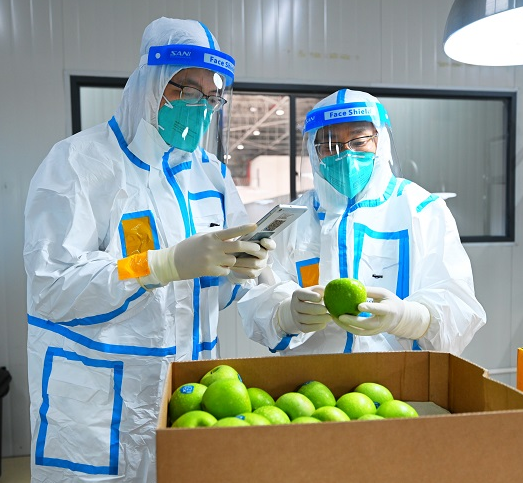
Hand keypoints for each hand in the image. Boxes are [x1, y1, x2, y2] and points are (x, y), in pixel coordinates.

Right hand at [144, 224, 258, 283]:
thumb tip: (232, 237)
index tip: (255, 226)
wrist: (172, 262)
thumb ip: (216, 237)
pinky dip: (225, 270)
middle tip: (258, 248)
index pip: (231, 231)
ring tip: (228, 260)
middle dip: (250, 247)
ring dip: (234, 261)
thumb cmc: (188, 248)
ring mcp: (211, 259)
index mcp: (211, 236)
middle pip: (237, 246)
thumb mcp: (202, 237)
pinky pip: (225, 271)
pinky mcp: (209, 271)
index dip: (244, 229)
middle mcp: (212, 247)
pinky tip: (218, 268)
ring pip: (232, 260)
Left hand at [229, 237, 276, 280]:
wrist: (237, 261)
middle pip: (263, 254)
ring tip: (231, 258)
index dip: (269, 243)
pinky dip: (239, 268)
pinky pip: (248, 271)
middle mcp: (265, 255)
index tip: (263, 240)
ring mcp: (261, 265)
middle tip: (240, 247)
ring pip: (254, 263)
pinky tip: (231, 265)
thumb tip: (242, 232)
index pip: (271, 245)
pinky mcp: (255, 273)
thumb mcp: (243, 241)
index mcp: (264, 245)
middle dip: (251, 250)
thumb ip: (246, 237)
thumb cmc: (241, 248)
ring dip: (242, 260)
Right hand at [275, 286, 331, 334]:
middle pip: (302, 308)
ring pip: (305, 319)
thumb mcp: (316, 290)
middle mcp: (294, 305)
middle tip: (326, 309)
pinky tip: (324, 324)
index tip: (320, 297)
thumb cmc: (313, 296)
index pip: (301, 294)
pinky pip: (306, 328)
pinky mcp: (299, 326)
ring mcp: (295, 316)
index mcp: (298, 294)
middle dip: (315, 309)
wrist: (304, 307)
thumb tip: (330, 292)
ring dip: (318, 319)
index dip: (310, 296)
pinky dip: (316, 327)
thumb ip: (323, 290)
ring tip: (329, 317)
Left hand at [333, 287, 429, 338]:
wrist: (399, 318)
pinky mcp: (371, 334)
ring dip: (346, 326)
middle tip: (340, 316)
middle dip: (353, 321)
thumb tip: (352, 285)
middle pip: (367, 324)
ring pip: (360, 331)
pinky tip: (339, 321)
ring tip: (335, 318)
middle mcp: (382, 323)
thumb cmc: (390, 302)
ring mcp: (376, 331)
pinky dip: (347, 327)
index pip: (379, 310)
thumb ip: (369, 291)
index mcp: (388, 310)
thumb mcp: (383, 293)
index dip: (370, 308)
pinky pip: (358, 332)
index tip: (359, 306)